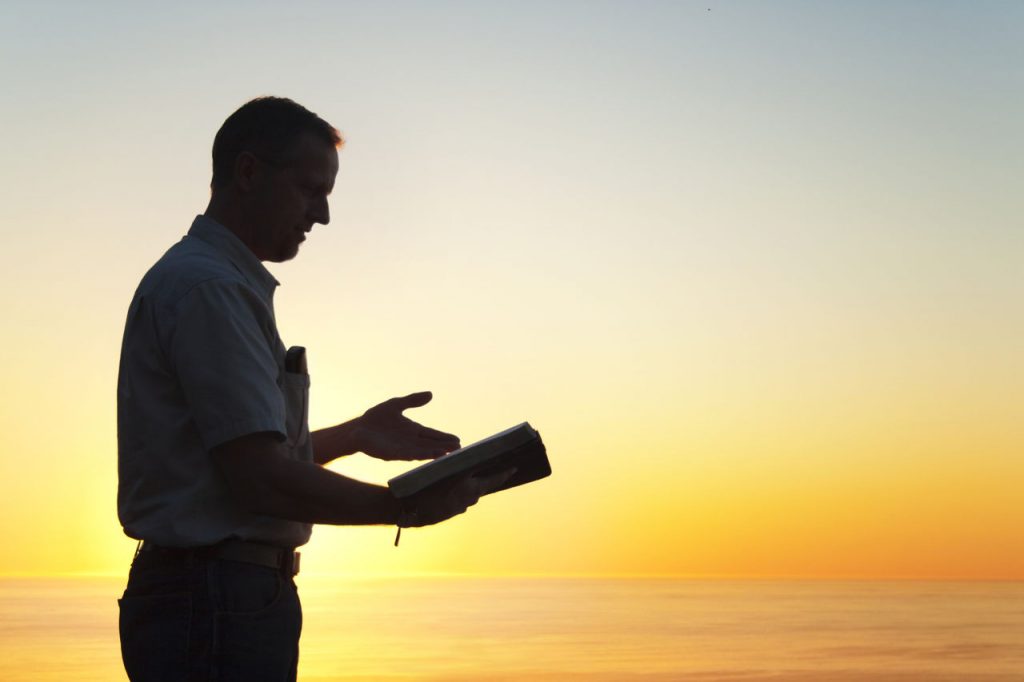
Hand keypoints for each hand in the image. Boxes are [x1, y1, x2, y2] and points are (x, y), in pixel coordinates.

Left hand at [355, 391, 460, 460]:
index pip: (432, 434)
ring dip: (434, 453)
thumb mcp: (396, 404)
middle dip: (445, 447)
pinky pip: (408, 455)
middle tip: (459, 450)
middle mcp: (410, 441)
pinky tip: (427, 456)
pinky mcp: (392, 453)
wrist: (357, 429)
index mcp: (413, 430)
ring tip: (447, 454)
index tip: (458, 440)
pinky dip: (418, 455)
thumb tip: (430, 394)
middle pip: (431, 445)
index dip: (444, 438)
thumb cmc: (376, 418)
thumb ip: (412, 400)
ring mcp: (402, 448)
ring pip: (422, 452)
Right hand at [399, 467, 517, 527]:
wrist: (409, 509)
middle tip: (492, 468)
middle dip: (486, 478)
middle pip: (482, 487)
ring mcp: (459, 508)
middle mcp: (468, 500)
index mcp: (471, 489)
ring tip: (467, 476)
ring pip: (469, 494)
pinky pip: (459, 500)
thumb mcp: (446, 471)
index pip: (494, 480)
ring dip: (470, 486)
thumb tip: (471, 460)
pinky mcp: (450, 513)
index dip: (505, 473)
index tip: (515, 468)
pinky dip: (458, 493)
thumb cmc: (427, 486)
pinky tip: (450, 487)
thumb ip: (462, 467)